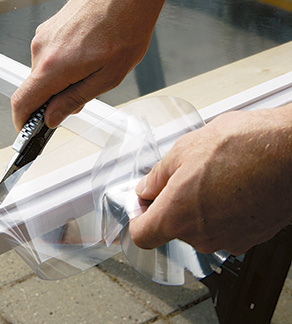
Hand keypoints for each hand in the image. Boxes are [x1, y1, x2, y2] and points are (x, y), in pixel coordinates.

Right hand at [11, 0, 168, 130]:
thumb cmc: (126, 26)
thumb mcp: (107, 77)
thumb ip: (74, 100)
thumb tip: (53, 117)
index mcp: (53, 66)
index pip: (22, 102)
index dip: (22, 123)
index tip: (27, 132)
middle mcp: (42, 49)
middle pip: (33, 89)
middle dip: (50, 102)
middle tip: (77, 103)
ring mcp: (43, 36)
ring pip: (42, 72)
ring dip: (58, 82)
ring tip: (89, 74)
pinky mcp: (49, 28)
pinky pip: (48, 56)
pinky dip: (61, 67)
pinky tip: (85, 60)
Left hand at [129, 104, 291, 254]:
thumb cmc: (244, 147)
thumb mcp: (184, 150)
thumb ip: (158, 175)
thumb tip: (147, 187)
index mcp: (176, 216)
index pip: (141, 235)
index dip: (137, 217)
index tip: (141, 203)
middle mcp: (201, 237)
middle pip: (171, 228)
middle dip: (171, 204)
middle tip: (182, 176)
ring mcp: (228, 240)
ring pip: (199, 227)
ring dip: (198, 206)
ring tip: (213, 176)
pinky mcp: (250, 238)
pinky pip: (224, 227)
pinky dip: (222, 211)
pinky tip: (231, 185)